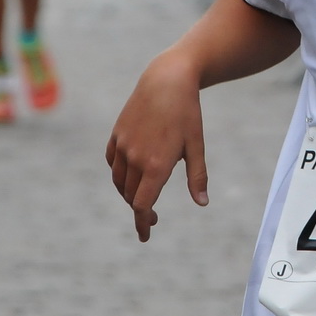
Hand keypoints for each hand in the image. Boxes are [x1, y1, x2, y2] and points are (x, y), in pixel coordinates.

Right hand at [106, 52, 208, 241]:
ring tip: (143, 197)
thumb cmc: (187, 114)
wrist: (166, 80)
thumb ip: (197, 177)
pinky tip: (131, 176)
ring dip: (129, 194)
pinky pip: (113, 163)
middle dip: (140, 211)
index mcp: (156, 165)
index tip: (146, 235)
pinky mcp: (116, 135)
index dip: (143, 222)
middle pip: (131, 196)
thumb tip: (202, 203)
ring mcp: (122, 146)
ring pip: (120, 181)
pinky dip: (120, 175)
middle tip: (153, 218)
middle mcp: (135, 158)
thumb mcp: (196, 146)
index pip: (142, 205)